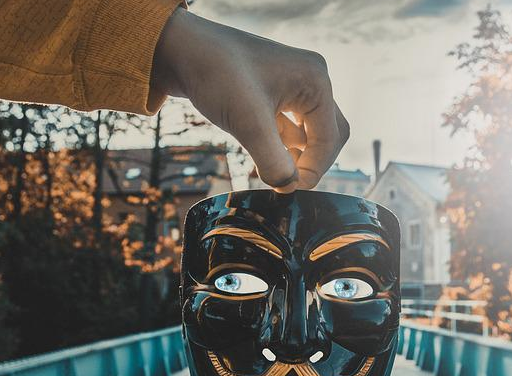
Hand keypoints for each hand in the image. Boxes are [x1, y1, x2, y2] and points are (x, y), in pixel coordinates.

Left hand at [150, 8, 348, 192]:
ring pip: (308, 132)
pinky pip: (289, 126)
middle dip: (310, 162)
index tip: (290, 189)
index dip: (314, 169)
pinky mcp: (274, 91)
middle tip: (287, 183)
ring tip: (269, 170)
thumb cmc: (216, 74)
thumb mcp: (248, 123)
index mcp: (315, 81)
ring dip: (294, 155)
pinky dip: (280, 145)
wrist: (180, 49)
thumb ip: (273, 161)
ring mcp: (293, 84)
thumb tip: (289, 188)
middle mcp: (311, 79)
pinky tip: (260, 157)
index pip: (330, 138)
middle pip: (327, 134)